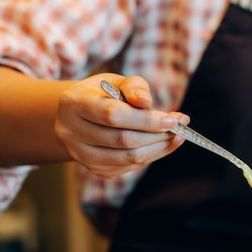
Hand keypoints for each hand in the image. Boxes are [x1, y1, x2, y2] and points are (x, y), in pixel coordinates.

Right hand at [55, 74, 188, 178]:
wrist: (78, 118)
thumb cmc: (101, 94)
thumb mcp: (115, 82)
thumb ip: (134, 87)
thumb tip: (147, 103)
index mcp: (75, 104)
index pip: (113, 115)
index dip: (145, 120)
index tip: (171, 119)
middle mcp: (73, 132)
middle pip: (124, 140)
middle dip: (157, 134)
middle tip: (179, 126)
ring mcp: (83, 155)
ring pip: (129, 158)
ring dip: (159, 147)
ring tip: (176, 135)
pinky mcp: (96, 169)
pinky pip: (130, 167)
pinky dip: (152, 156)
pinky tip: (164, 144)